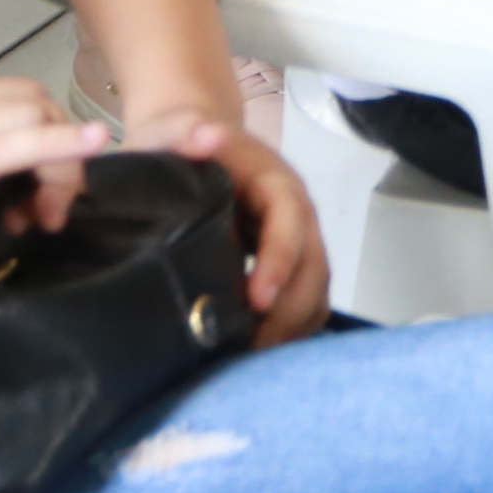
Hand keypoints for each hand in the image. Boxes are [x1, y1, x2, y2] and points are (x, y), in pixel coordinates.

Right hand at [0, 78, 105, 325]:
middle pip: (27, 101)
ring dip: (60, 165)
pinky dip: (64, 144)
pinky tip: (91, 148)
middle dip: (55, 150)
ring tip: (45, 220)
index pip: (0, 100)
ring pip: (31, 116)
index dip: (34, 139)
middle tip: (43, 214)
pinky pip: (17, 143)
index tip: (29, 199)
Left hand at [108, 103, 332, 341]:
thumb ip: (187, 134)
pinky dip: (287, 331)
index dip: (280, 261)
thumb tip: (207, 135)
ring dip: (291, 327)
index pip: (291, 222)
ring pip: (315, 291)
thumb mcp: (176, 134)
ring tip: (249, 358)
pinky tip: (253, 350)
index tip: (257, 300)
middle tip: (250, 349)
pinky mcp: (286, 267)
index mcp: (275, 182)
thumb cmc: (179, 144)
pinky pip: (303, 304)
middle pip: (314, 266)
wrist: (190, 145)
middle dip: (288, 311)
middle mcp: (296, 214)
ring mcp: (296, 243)